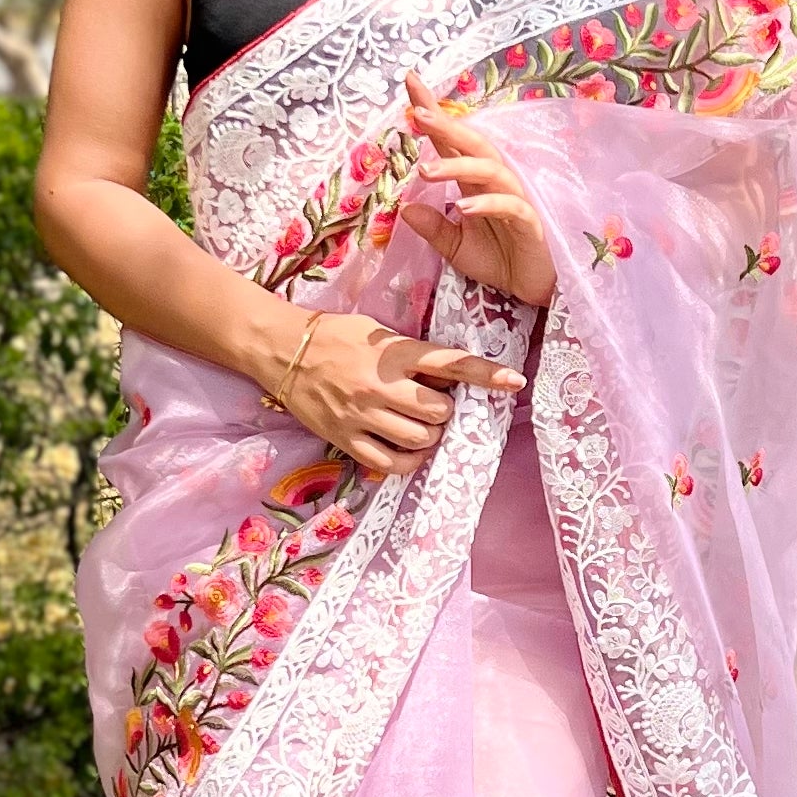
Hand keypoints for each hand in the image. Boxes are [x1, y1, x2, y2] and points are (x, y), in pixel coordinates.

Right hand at [279, 307, 521, 478]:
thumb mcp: (377, 333)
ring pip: (419, 439)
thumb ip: (411, 353)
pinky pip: (389, 462)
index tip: (514, 381)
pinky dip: (409, 460)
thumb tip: (448, 376)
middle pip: (439, 411)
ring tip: (419, 425)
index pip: (450, 363)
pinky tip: (408, 449)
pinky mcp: (345, 437)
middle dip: (445, 410)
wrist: (281, 350)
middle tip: (432, 404)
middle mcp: (381, 385)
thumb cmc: (334, 336)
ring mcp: (362, 415)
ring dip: (429, 435)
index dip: (486, 374)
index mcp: (393, 353)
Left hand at [403, 74, 556, 309]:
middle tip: (417, 114)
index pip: (451, 141)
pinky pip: (510, 206)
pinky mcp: (530, 222)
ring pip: (489, 170)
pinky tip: (464, 207)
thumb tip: (405, 208)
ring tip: (426, 170)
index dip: (433, 112)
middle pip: (472, 144)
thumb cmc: (499, 259)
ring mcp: (514, 198)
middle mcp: (494, 182)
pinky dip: (487, 204)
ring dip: (457, 167)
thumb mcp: (455, 246)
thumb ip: (433, 227)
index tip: (410, 83)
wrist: (533, 288)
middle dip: (445, 127)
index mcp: (474, 181)